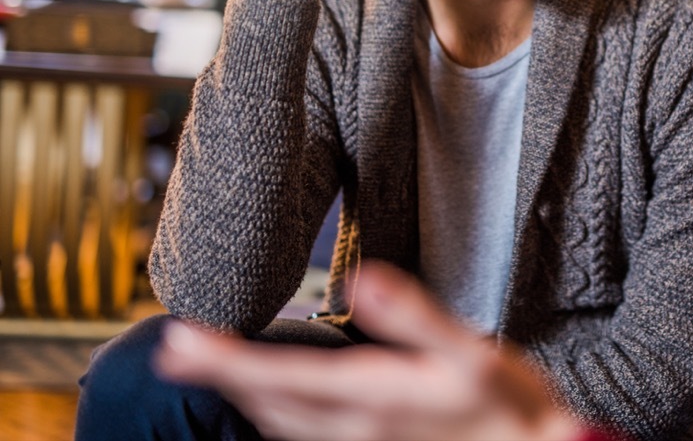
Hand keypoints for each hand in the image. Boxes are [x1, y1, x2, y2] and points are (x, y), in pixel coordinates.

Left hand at [153, 261, 585, 440]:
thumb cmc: (505, 405)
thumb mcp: (469, 352)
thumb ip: (413, 317)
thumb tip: (362, 280)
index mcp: (372, 397)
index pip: (279, 376)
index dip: (224, 361)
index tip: (179, 341)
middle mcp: (355, 430)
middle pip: (267, 404)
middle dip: (219, 376)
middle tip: (175, 349)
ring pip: (280, 426)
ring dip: (241, 397)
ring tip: (213, 370)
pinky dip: (274, 418)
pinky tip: (272, 406)